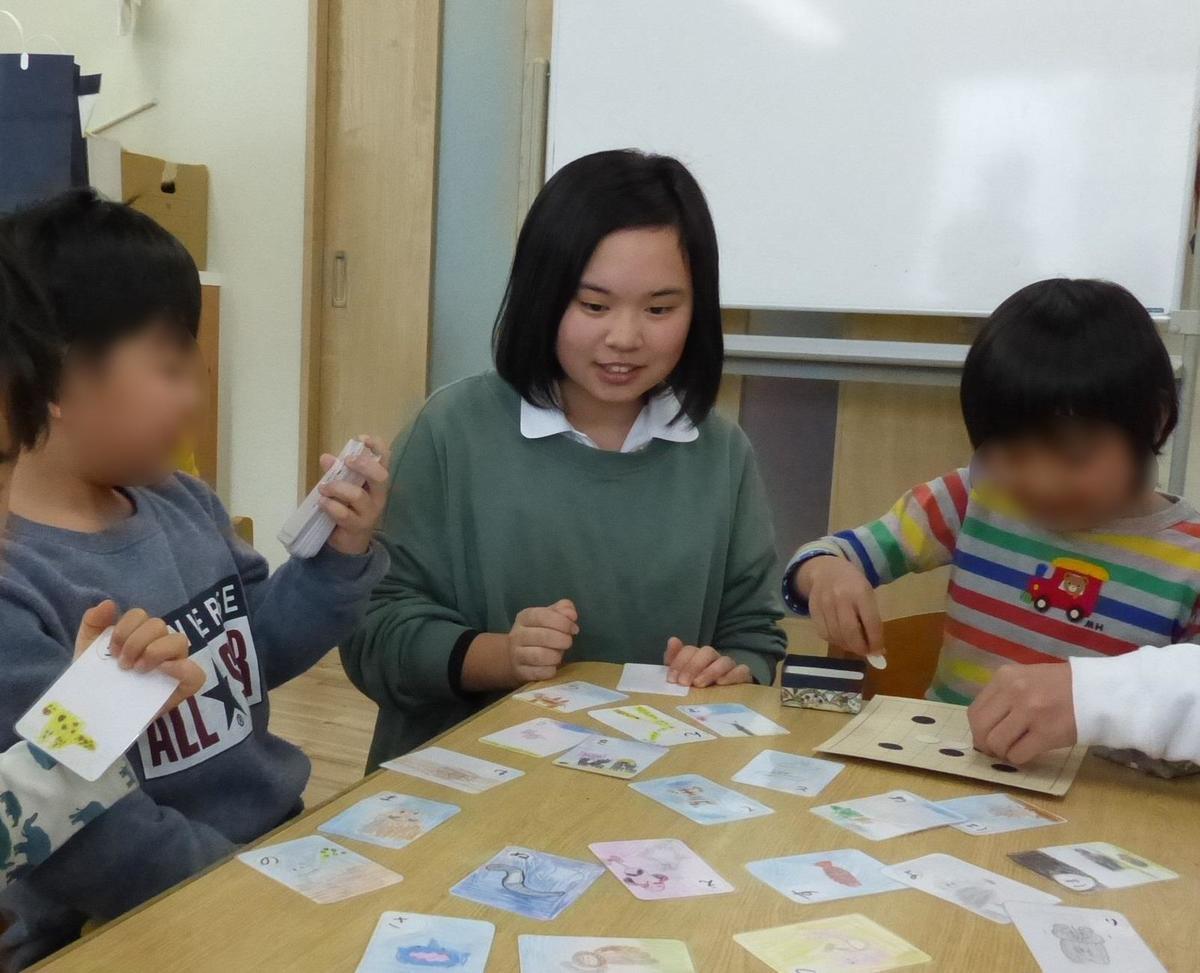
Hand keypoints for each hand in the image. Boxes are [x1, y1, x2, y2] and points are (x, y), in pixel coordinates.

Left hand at [75, 601, 205, 716]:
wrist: (96, 715)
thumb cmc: (97, 681)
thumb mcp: (88, 652)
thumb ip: (93, 625)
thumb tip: (107, 604)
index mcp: (139, 636)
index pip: (141, 616)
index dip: (125, 628)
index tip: (111, 650)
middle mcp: (160, 646)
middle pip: (159, 625)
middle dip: (136, 642)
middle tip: (122, 664)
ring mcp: (175, 666)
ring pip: (179, 641)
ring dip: (156, 651)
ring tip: (138, 670)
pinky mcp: (183, 688)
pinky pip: (197, 674)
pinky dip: (183, 669)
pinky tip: (163, 672)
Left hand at [318, 434, 389, 555]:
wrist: (349, 542)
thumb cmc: (348, 509)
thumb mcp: (343, 488)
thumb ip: (336, 473)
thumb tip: (326, 458)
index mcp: (377, 482)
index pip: (385, 460)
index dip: (377, 447)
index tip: (362, 439)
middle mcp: (378, 496)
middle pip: (380, 476)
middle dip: (362, 465)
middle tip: (345, 461)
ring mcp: (370, 512)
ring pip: (358, 495)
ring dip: (338, 488)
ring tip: (323, 487)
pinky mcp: (357, 526)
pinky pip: (344, 514)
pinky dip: (330, 506)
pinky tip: (322, 503)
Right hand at [506, 599, 578, 682]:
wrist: (516, 656)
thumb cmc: (539, 633)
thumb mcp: (550, 617)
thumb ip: (562, 610)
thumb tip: (571, 613)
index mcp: (525, 617)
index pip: (542, 616)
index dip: (562, 622)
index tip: (574, 628)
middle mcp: (517, 635)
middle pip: (542, 636)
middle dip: (562, 640)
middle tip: (568, 642)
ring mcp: (516, 654)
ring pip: (539, 656)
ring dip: (556, 656)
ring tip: (559, 654)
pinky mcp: (520, 672)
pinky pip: (539, 672)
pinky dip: (550, 670)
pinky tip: (553, 666)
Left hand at [664, 637, 751, 686]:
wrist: (721, 704)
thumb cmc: (696, 689)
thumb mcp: (681, 676)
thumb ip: (674, 660)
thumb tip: (673, 640)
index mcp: (698, 657)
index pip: (690, 650)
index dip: (679, 662)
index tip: (672, 679)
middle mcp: (714, 659)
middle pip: (706, 652)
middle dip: (693, 666)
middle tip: (684, 682)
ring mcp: (729, 667)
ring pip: (724, 661)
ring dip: (711, 671)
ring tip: (699, 684)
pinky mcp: (743, 677)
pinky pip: (742, 671)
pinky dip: (732, 675)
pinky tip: (721, 683)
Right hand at [797, 555, 883, 658]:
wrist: (826, 570)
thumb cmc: (853, 584)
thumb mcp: (867, 594)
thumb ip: (872, 619)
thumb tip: (877, 649)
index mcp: (860, 592)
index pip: (870, 622)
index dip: (875, 641)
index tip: (878, 652)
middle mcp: (841, 597)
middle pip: (850, 631)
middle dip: (860, 648)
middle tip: (865, 652)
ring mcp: (825, 604)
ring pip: (836, 635)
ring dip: (847, 646)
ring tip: (854, 645)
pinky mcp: (813, 610)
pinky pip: (824, 634)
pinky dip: (834, 641)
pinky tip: (841, 638)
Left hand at [968, 663, 1077, 764]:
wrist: (1097, 692)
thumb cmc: (1059, 687)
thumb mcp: (1024, 679)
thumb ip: (1003, 696)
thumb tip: (982, 727)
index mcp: (1005, 677)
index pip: (975, 711)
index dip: (978, 730)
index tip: (986, 737)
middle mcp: (1014, 692)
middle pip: (981, 727)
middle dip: (985, 744)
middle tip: (996, 749)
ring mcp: (1030, 712)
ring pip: (997, 743)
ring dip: (1002, 752)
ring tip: (1013, 750)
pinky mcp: (1046, 733)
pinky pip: (1018, 754)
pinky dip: (1018, 758)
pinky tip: (1028, 752)